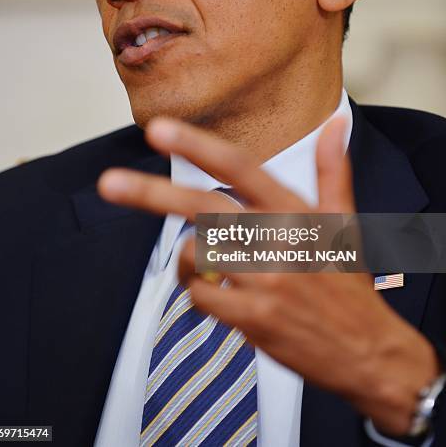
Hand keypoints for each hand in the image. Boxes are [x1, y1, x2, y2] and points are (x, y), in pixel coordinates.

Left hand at [98, 117, 439, 435]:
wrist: (370, 352)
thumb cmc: (349, 284)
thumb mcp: (343, 224)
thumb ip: (332, 170)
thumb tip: (335, 124)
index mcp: (297, 213)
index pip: (240, 169)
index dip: (198, 146)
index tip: (159, 130)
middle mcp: (279, 242)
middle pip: (204, 209)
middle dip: (151, 195)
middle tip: (108, 184)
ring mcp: (267, 282)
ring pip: (197, 254)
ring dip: (188, 257)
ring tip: (202, 264)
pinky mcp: (255, 319)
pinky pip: (202, 297)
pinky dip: (198, 292)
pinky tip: (215, 296)